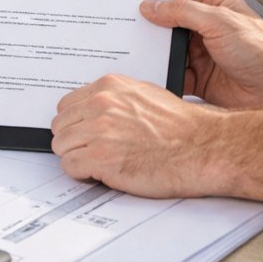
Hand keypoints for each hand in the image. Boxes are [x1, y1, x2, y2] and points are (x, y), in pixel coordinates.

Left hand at [52, 73, 221, 197]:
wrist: (202, 148)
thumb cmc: (181, 127)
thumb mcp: (144, 95)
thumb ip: (115, 99)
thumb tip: (94, 109)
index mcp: (109, 87)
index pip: (67, 105)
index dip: (75, 124)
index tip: (83, 134)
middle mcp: (100, 105)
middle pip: (60, 126)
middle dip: (73, 141)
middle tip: (89, 152)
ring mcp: (99, 131)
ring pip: (61, 147)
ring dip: (76, 158)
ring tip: (97, 164)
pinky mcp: (101, 158)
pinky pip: (70, 167)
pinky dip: (81, 174)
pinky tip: (99, 174)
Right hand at [141, 0, 262, 107]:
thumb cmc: (262, 52)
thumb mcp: (220, 22)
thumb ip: (183, 11)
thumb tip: (151, 5)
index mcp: (214, 7)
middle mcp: (206, 30)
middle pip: (169, 25)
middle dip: (150, 27)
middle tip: (125, 24)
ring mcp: (202, 56)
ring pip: (168, 51)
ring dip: (154, 52)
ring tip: (131, 49)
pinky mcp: (199, 81)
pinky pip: (174, 75)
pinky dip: (161, 75)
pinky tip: (148, 73)